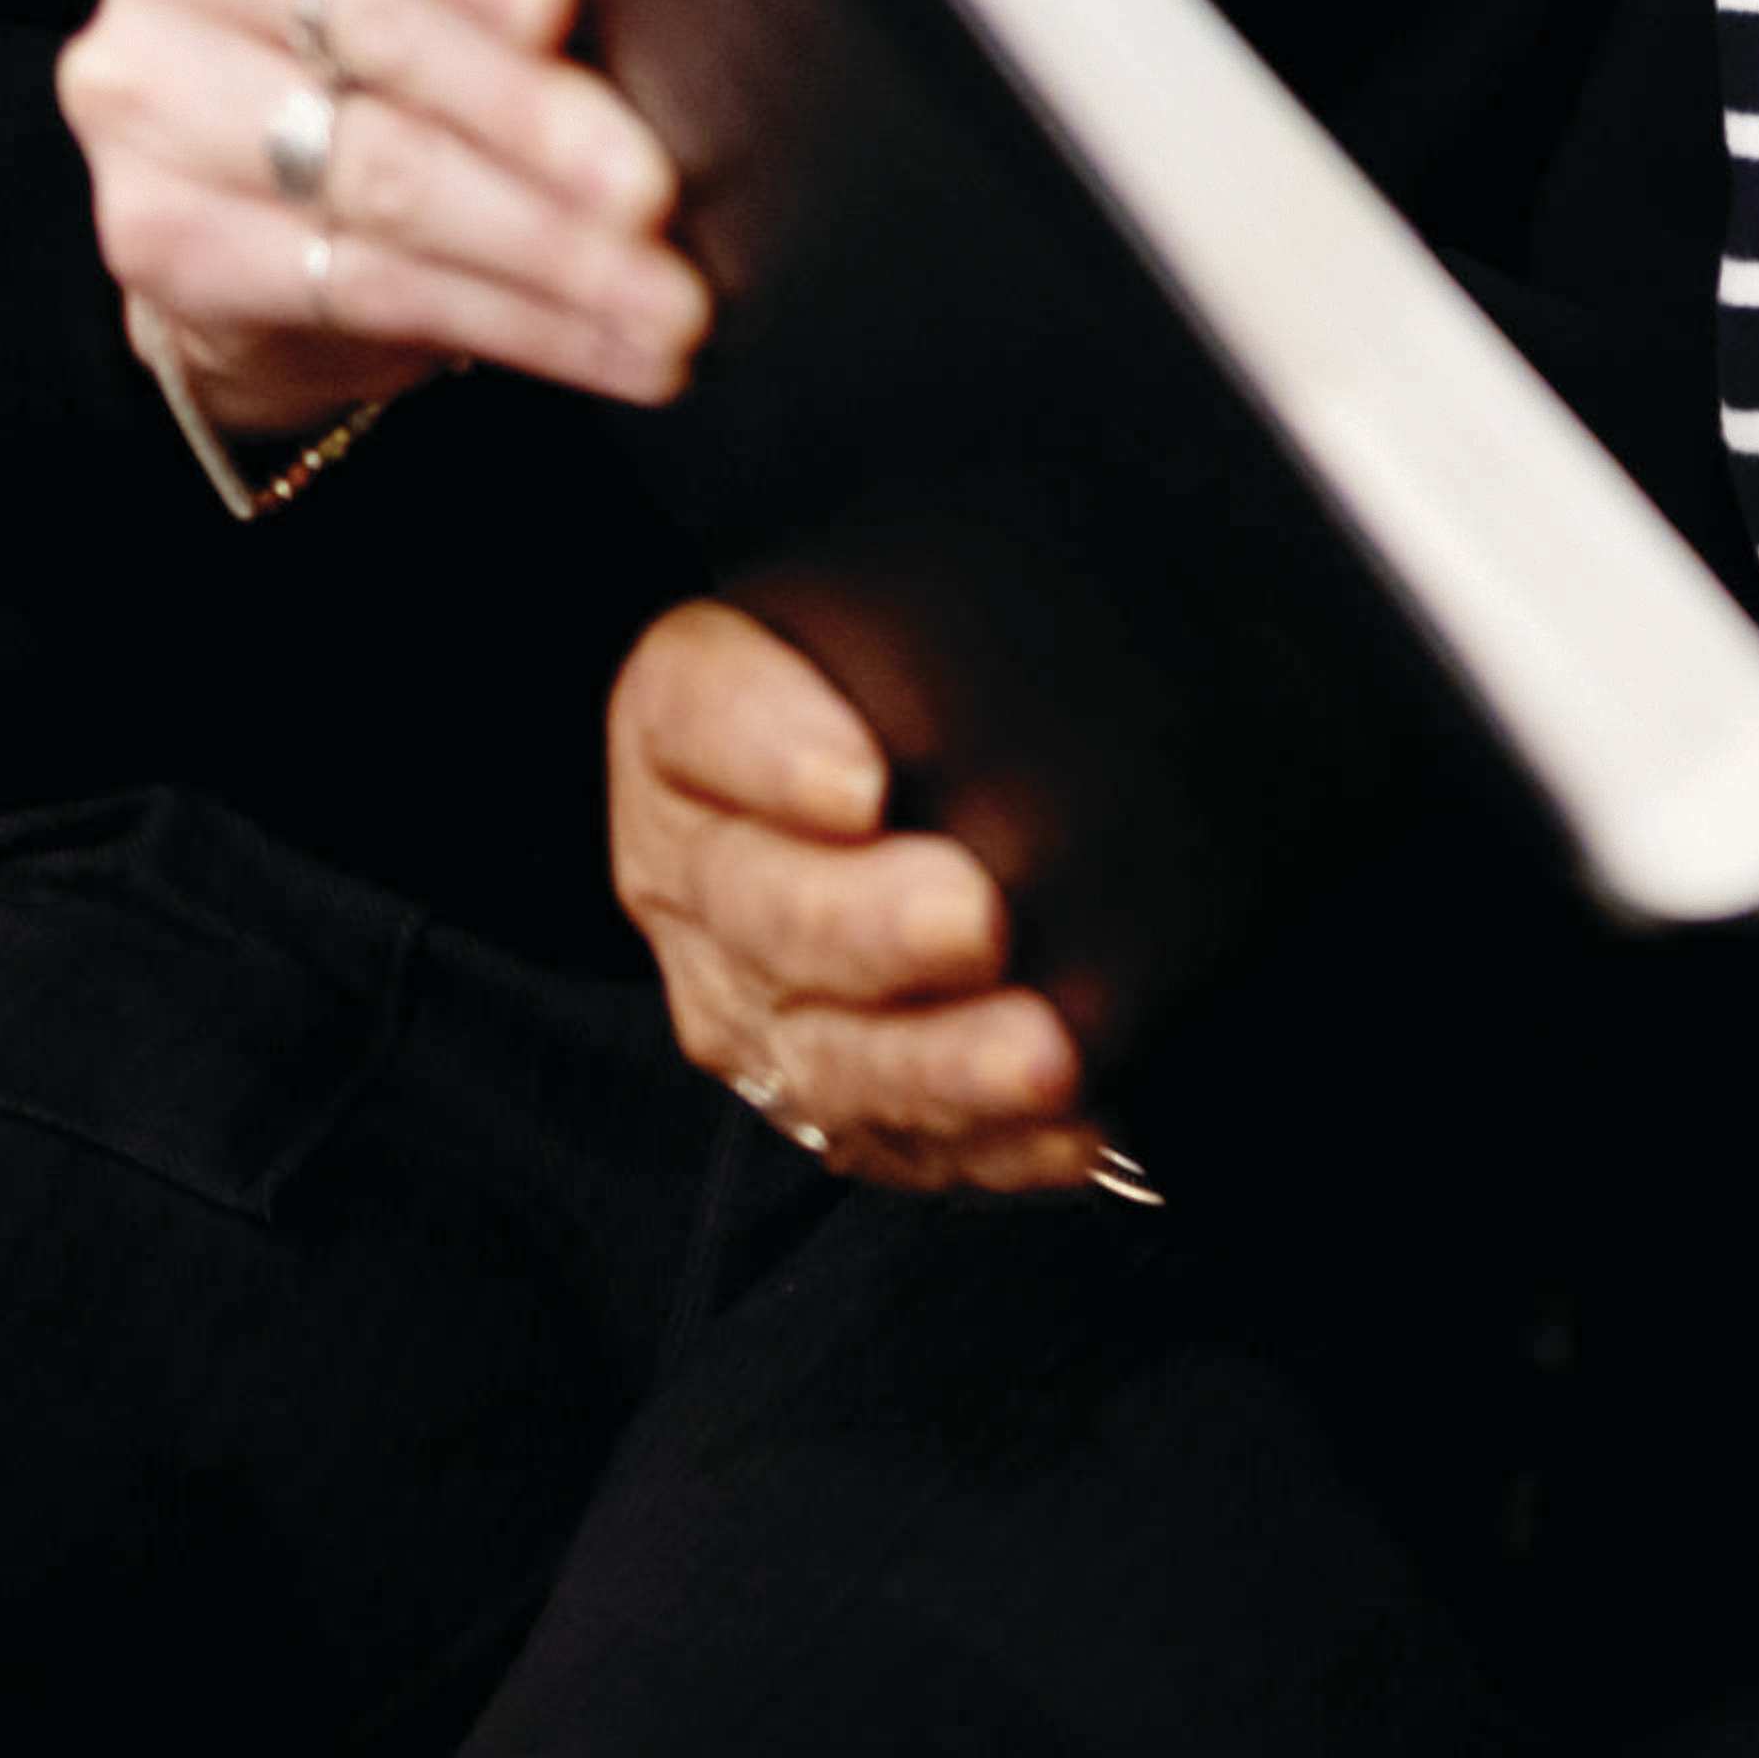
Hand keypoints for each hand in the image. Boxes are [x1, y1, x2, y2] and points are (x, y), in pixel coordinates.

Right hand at [61, 0, 703, 448]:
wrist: (268, 146)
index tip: (554, 6)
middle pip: (374, 25)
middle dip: (536, 118)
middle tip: (657, 190)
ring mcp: (141, 79)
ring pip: (377, 174)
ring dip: (546, 250)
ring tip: (667, 296)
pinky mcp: (150, 226)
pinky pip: (356, 283)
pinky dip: (509, 321)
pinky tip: (609, 342)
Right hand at [610, 597, 1104, 1193]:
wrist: (887, 784)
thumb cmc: (905, 677)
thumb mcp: (893, 613)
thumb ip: (921, 624)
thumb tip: (1034, 648)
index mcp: (685, 721)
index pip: (696, 714)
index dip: (770, 750)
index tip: (860, 781)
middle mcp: (695, 870)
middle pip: (758, 904)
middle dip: (867, 926)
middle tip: (974, 917)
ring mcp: (748, 1002)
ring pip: (820, 1050)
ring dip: (937, 1065)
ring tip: (1042, 1055)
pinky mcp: (821, 1102)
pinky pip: (895, 1141)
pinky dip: (989, 1144)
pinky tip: (1073, 1127)